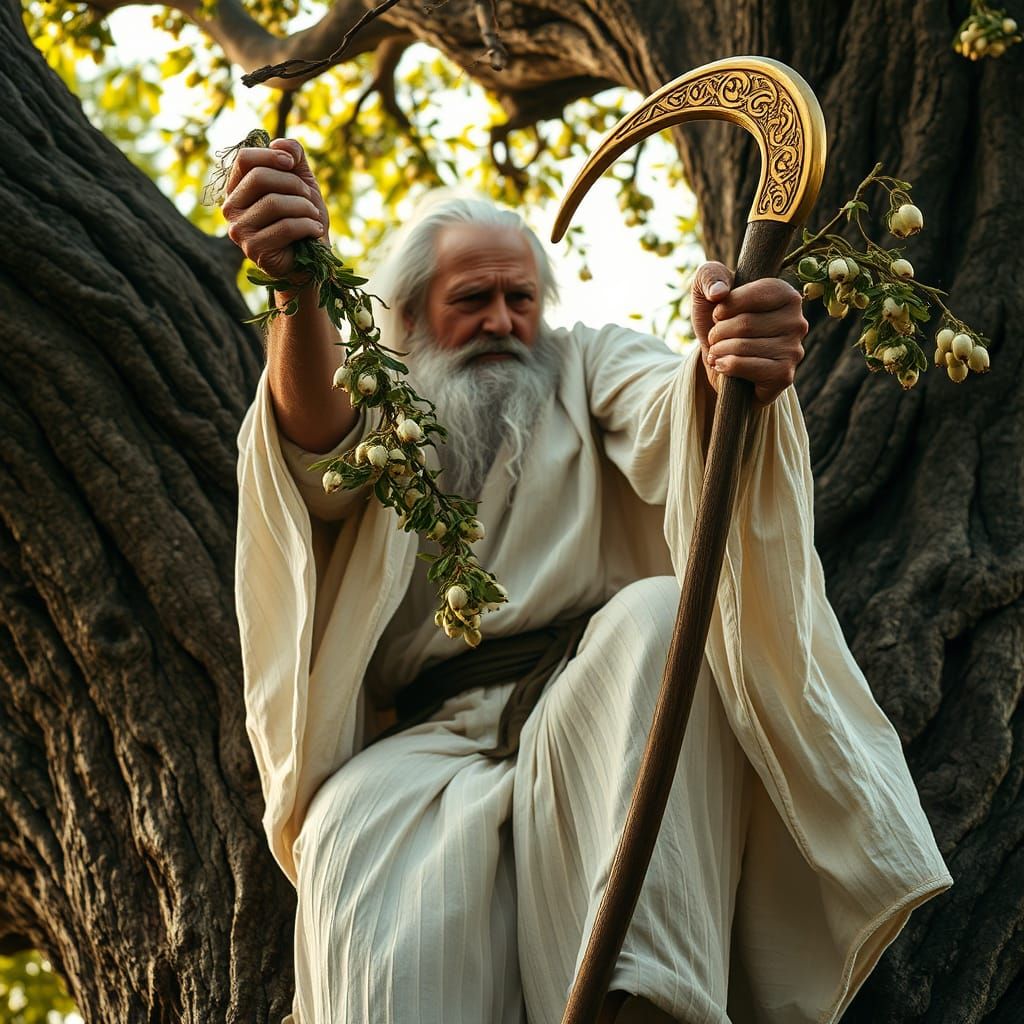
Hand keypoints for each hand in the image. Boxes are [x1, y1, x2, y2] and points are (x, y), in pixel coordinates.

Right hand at [222, 138, 328, 280]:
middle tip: (308, 198)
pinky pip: (285, 227)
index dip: (271, 156)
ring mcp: (238, 230)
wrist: (313, 260)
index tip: (292, 164)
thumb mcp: (303, 181)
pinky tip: (315, 231)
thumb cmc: (304, 219)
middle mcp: (230, 208)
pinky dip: (308, 226)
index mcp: (237, 188)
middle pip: (258, 178)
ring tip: (314, 217)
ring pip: (274, 202)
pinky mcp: (253, 248)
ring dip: (304, 207)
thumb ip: (293, 157)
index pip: (245, 159)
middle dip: (293, 184)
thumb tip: (280, 143)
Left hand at [690, 261, 806, 407]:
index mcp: (786, 294)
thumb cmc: (719, 323)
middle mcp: (797, 321)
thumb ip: (709, 276)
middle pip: (745, 323)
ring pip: (743, 345)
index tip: (718, 314)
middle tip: (714, 337)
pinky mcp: (784, 375)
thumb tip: (719, 292)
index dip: (726, 306)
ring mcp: (794, 349)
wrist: (721, 364)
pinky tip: (722, 365)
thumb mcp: (707, 291)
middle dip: (718, 332)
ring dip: (718, 349)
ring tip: (717, 351)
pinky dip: (725, 365)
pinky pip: (745, 366)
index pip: (754, 294)